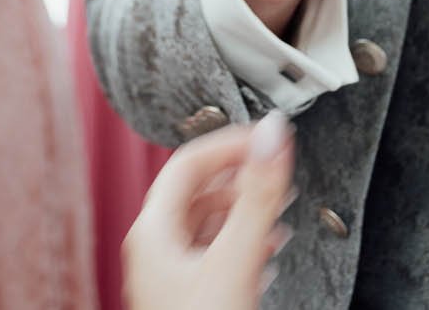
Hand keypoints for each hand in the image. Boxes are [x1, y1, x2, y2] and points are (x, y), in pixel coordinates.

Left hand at [124, 113, 295, 309]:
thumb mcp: (235, 257)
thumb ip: (256, 198)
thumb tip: (272, 134)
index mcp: (152, 230)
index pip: (188, 161)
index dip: (229, 143)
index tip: (265, 137)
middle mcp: (153, 249)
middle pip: (198, 192)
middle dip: (241, 177)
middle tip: (275, 169)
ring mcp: (168, 274)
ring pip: (207, 225)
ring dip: (243, 211)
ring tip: (276, 206)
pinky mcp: (188, 296)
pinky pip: (213, 254)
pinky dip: (241, 242)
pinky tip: (264, 248)